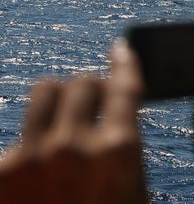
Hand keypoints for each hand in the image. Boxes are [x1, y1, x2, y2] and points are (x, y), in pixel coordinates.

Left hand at [0, 42, 147, 203]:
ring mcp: (30, 157)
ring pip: (44, 92)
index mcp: (116, 151)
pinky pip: (18, 134)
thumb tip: (118, 113)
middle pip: (81, 82)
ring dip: (58, 103)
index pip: (124, 86)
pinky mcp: (0, 172)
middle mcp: (72, 146)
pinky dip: (32, 143)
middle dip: (92, 90)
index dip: (125, 63)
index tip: (122, 51)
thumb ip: (124, 147)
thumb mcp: (134, 190)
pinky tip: (38, 165)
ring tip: (63, 124)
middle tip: (96, 105)